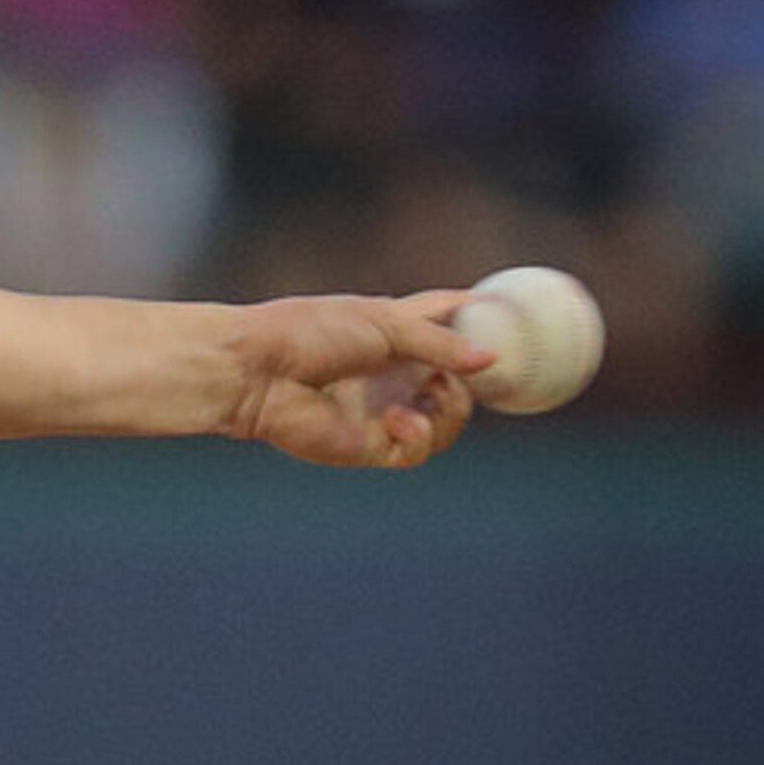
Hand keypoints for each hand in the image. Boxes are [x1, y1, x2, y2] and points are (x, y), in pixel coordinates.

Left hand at [225, 291, 490, 469]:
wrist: (258, 370)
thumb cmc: (309, 332)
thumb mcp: (383, 323)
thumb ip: (438, 342)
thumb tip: (491, 360)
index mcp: (391, 332)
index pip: (441, 322)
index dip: (472, 318)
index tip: (506, 314)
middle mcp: (390, 372)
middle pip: (455, 381)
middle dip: (472, 380)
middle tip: (476, 372)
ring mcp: (380, 410)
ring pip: (445, 422)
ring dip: (452, 410)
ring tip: (432, 394)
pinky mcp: (367, 445)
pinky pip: (416, 450)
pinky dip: (419, 435)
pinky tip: (399, 419)